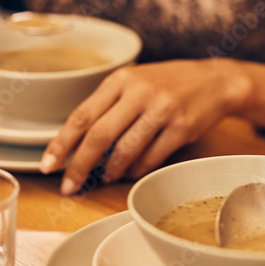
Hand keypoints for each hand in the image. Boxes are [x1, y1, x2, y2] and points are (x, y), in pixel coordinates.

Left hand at [39, 59, 251, 193]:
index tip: (49, 164)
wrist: (215, 81)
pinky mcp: (181, 128)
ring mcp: (162, 110)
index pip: (82, 115)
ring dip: (110, 170)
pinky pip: (151, 158)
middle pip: (99, 136)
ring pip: (125, 151)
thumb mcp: (136, 81)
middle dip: (79, 166)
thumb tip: (77, 143)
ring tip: (105, 177)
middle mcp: (140, 92)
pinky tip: (131, 172)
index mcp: (122, 79)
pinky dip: (137, 170)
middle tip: (68, 186)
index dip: (62, 143)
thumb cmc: (169, 84)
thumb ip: (109, 105)